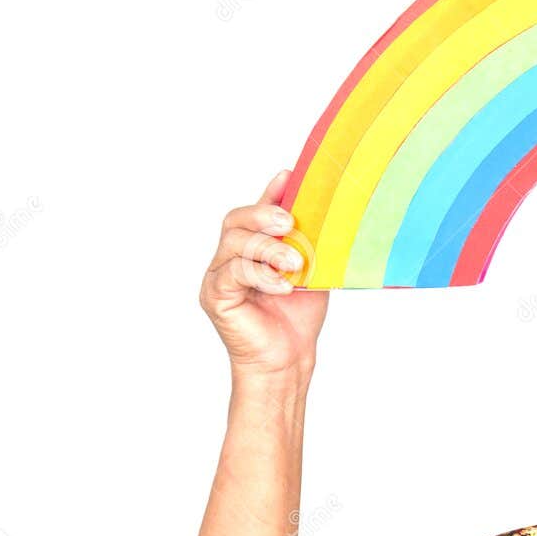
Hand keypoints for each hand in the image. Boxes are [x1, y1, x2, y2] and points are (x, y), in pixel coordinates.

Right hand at [199, 169, 328, 376]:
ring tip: (295, 263)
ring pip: (234, 244)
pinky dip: (261, 276)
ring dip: (267, 249)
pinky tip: (283, 286)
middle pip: (235, 221)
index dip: (269, 193)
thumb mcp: (309, 269)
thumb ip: (306, 241)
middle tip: (289, 223)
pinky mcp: (215, 297)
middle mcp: (229, 258)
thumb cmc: (298, 316)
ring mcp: (218, 277)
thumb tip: (322, 208)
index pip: (253, 213)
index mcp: (250, 248)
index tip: (289, 177)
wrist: (289, 358)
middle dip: (263, 215)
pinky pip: (233, 273)